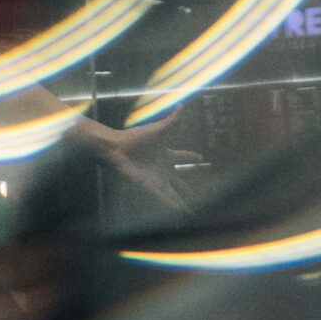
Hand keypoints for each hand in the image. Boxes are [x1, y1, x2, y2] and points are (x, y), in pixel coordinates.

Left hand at [69, 110, 193, 216]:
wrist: (116, 149)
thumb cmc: (135, 138)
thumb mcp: (158, 129)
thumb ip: (172, 120)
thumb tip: (183, 104)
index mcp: (166, 155)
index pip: (184, 157)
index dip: (193, 157)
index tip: (202, 159)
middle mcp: (164, 169)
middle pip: (182, 180)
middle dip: (191, 189)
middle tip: (203, 196)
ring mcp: (158, 180)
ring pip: (175, 195)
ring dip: (184, 204)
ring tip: (194, 215)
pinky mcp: (150, 187)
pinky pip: (164, 199)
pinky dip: (173, 207)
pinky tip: (181, 215)